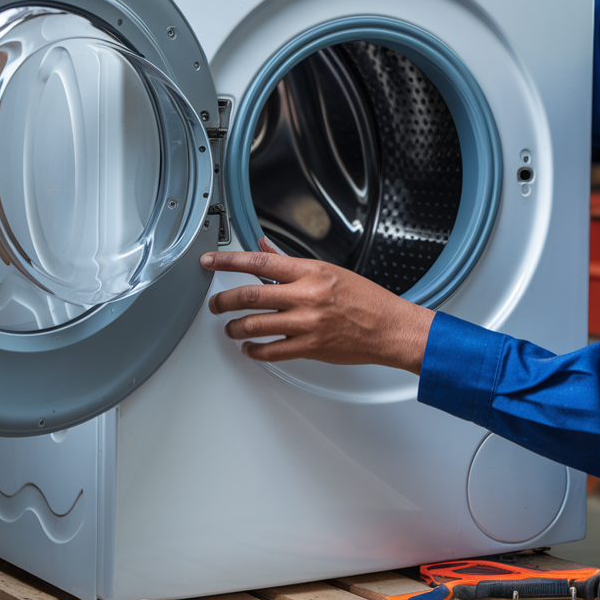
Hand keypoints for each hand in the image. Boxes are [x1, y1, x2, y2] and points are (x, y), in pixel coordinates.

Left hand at [201, 239, 432, 372]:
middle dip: (224, 301)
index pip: (259, 262)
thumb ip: (291, 262)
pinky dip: (254, 351)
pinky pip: (271, 351)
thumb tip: (265, 248)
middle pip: (250, 296)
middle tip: (216, 305)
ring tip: (232, 328)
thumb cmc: (366, 299)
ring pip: (255, 325)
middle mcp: (306, 296)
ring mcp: (307, 324)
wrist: (390, 327)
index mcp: (311, 272)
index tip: (210, 262)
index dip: (228, 261)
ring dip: (235, 328)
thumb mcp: (329, 271)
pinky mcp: (310, 348)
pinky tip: (250, 348)